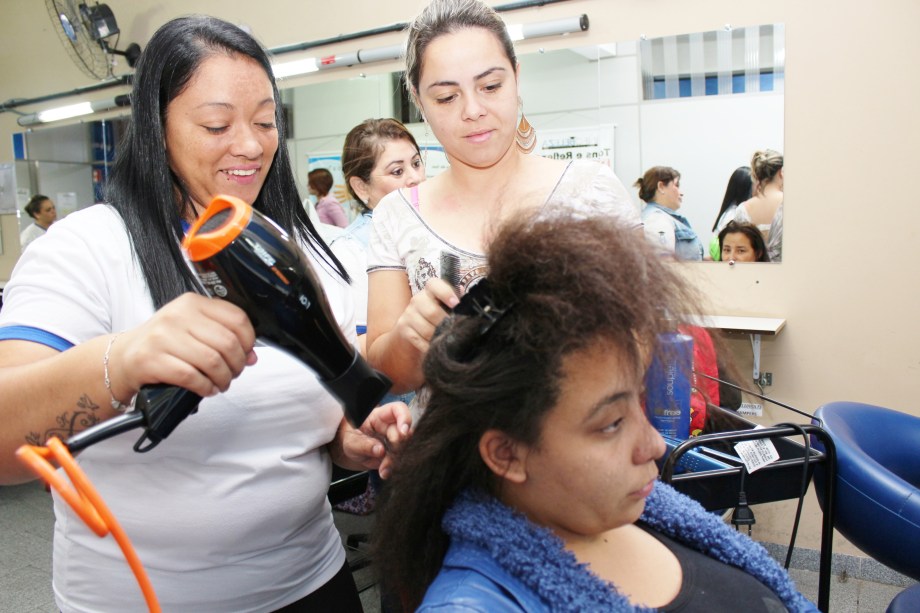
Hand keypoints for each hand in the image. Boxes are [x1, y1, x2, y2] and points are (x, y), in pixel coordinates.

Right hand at [107, 293, 256, 402]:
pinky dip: (205, 387)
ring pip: (212, 361)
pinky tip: (206, 388)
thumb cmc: (162, 343)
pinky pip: (191, 377)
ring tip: (220, 383)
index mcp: (192, 303)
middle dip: (237, 364)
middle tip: (234, 373)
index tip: (247, 354)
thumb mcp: (191, 328)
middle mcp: (177, 316)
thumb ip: (222, 336)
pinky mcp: (152, 359)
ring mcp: (163, 337)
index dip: (249, 341)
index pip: (237, 318)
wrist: (123, 357)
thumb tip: (251, 355)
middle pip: (227, 343)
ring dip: (223, 379)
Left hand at [332, 401, 411, 477]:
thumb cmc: (352, 438)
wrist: (352, 451)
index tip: (403, 432)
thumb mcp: (351, 441)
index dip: (405, 418)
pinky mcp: (395, 453)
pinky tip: (384, 472)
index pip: (398, 409)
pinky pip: (398, 460)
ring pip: (403, 448)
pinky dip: (392, 468)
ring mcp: (395, 440)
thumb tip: (380, 450)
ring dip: (393, 460)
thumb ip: (364, 445)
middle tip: (385, 457)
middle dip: (397, 446)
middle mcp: (390, 426)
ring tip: (382, 469)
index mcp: (380, 416)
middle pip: (404, 432)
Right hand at [392, 277, 458, 355]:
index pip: (435, 285)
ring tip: (447, 340)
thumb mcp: (448, 305)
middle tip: (455, 330)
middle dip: (446, 324)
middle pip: (432, 312)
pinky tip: (435, 346)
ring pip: (426, 329)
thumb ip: (459, 302)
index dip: (446, 293)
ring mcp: (409, 314)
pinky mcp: (403, 328)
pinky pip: (418, 340)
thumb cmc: (440, 313)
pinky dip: (429, 346)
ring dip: (438, 337)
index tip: (456, 304)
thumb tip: (472, 304)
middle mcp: (417, 299)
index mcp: (431, 289)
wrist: (415, 326)